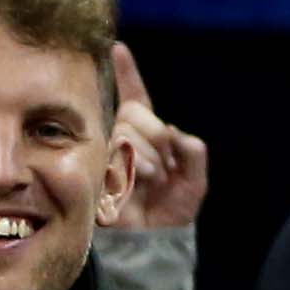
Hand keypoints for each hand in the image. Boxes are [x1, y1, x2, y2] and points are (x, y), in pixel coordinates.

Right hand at [105, 42, 211, 232]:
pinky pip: (115, 154)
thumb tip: (179, 134)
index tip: (119, 48)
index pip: (136, 97)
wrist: (155, 241)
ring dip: (148, 158)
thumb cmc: (172, 210)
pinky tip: (135, 185)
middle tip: (164, 167)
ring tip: (151, 181)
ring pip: (127, 132)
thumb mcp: (194, 182)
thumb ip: (194, 155)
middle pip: (136, 114)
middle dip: (157, 137)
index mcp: (146, 134)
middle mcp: (124, 137)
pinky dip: (134, 170)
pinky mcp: (95, 170)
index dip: (127, 73)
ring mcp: (107, 152)